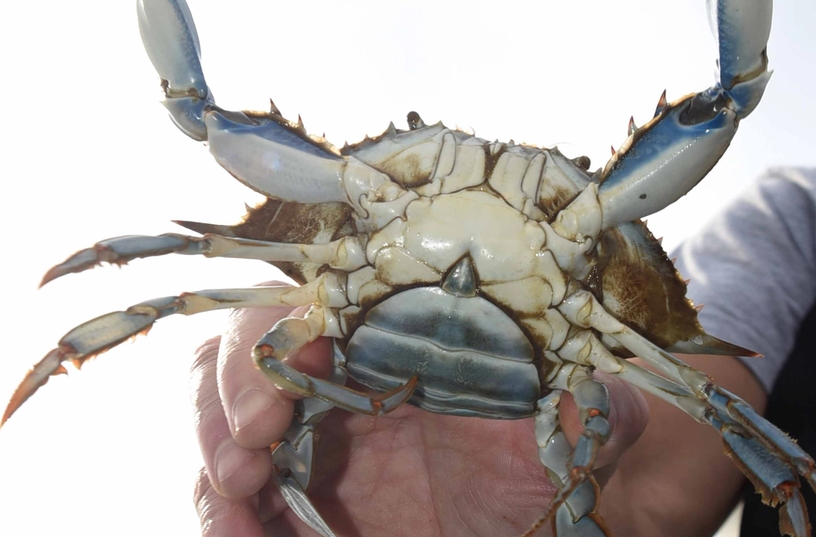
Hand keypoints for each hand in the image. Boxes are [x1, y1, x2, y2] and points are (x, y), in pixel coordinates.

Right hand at [191, 303, 649, 536]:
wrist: (534, 514)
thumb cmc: (555, 456)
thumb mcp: (576, 432)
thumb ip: (588, 410)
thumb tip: (603, 400)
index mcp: (393, 334)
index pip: (312, 302)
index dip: (281, 333)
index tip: (288, 386)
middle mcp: (339, 374)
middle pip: (246, 353)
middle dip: (231, 395)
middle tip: (247, 457)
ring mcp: (309, 439)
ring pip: (224, 421)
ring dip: (212, 455)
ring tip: (234, 506)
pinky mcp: (294, 502)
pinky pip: (234, 497)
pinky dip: (221, 512)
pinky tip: (236, 533)